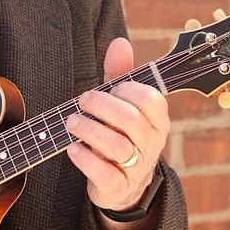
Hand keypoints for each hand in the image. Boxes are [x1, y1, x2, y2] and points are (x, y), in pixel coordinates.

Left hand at [66, 37, 170, 211]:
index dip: (126, 89)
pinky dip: (85, 159)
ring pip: (119, 147)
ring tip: (71, 122)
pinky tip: (72, 148)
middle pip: (130, 120)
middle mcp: (152, 144)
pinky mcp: (118, 187)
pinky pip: (106, 174)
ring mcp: (137, 167)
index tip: (109, 88)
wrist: (122, 184)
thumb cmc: (120, 133)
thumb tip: (120, 42)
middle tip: (81, 102)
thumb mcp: (122, 104)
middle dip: (101, 106)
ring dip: (89, 130)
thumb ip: (121, 74)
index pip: (150, 99)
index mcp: (158, 120)